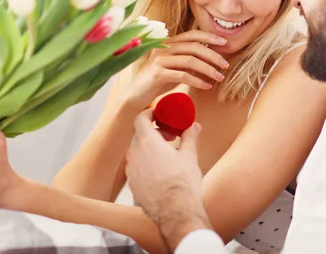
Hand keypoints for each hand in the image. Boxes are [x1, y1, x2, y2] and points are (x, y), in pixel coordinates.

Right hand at [125, 30, 228, 109]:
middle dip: (213, 55)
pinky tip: (207, 86)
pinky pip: (183, 75)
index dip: (209, 36)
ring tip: (219, 78)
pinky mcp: (158, 73)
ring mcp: (159, 60)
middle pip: (194, 47)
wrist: (135, 96)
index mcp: (168, 44)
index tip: (225, 43)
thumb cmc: (157, 82)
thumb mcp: (175, 68)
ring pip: (190, 60)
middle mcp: (163, 48)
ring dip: (208, 69)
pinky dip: (198, 81)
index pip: (192, 35)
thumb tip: (210, 58)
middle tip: (225, 65)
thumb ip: (189, 61)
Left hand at [126, 110, 211, 250]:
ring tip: (166, 155)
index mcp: (147, 141)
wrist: (175, 211)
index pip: (140, 118)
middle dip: (153, 132)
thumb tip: (194, 126)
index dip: (149, 114)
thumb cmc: (183, 182)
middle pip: (139, 135)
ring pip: (137, 152)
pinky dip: (146, 164)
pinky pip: (136, 167)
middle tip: (169, 137)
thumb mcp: (189, 155)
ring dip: (149, 149)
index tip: (158, 115)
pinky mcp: (132, 184)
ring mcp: (131, 170)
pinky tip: (160, 172)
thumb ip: (189, 137)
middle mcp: (134, 154)